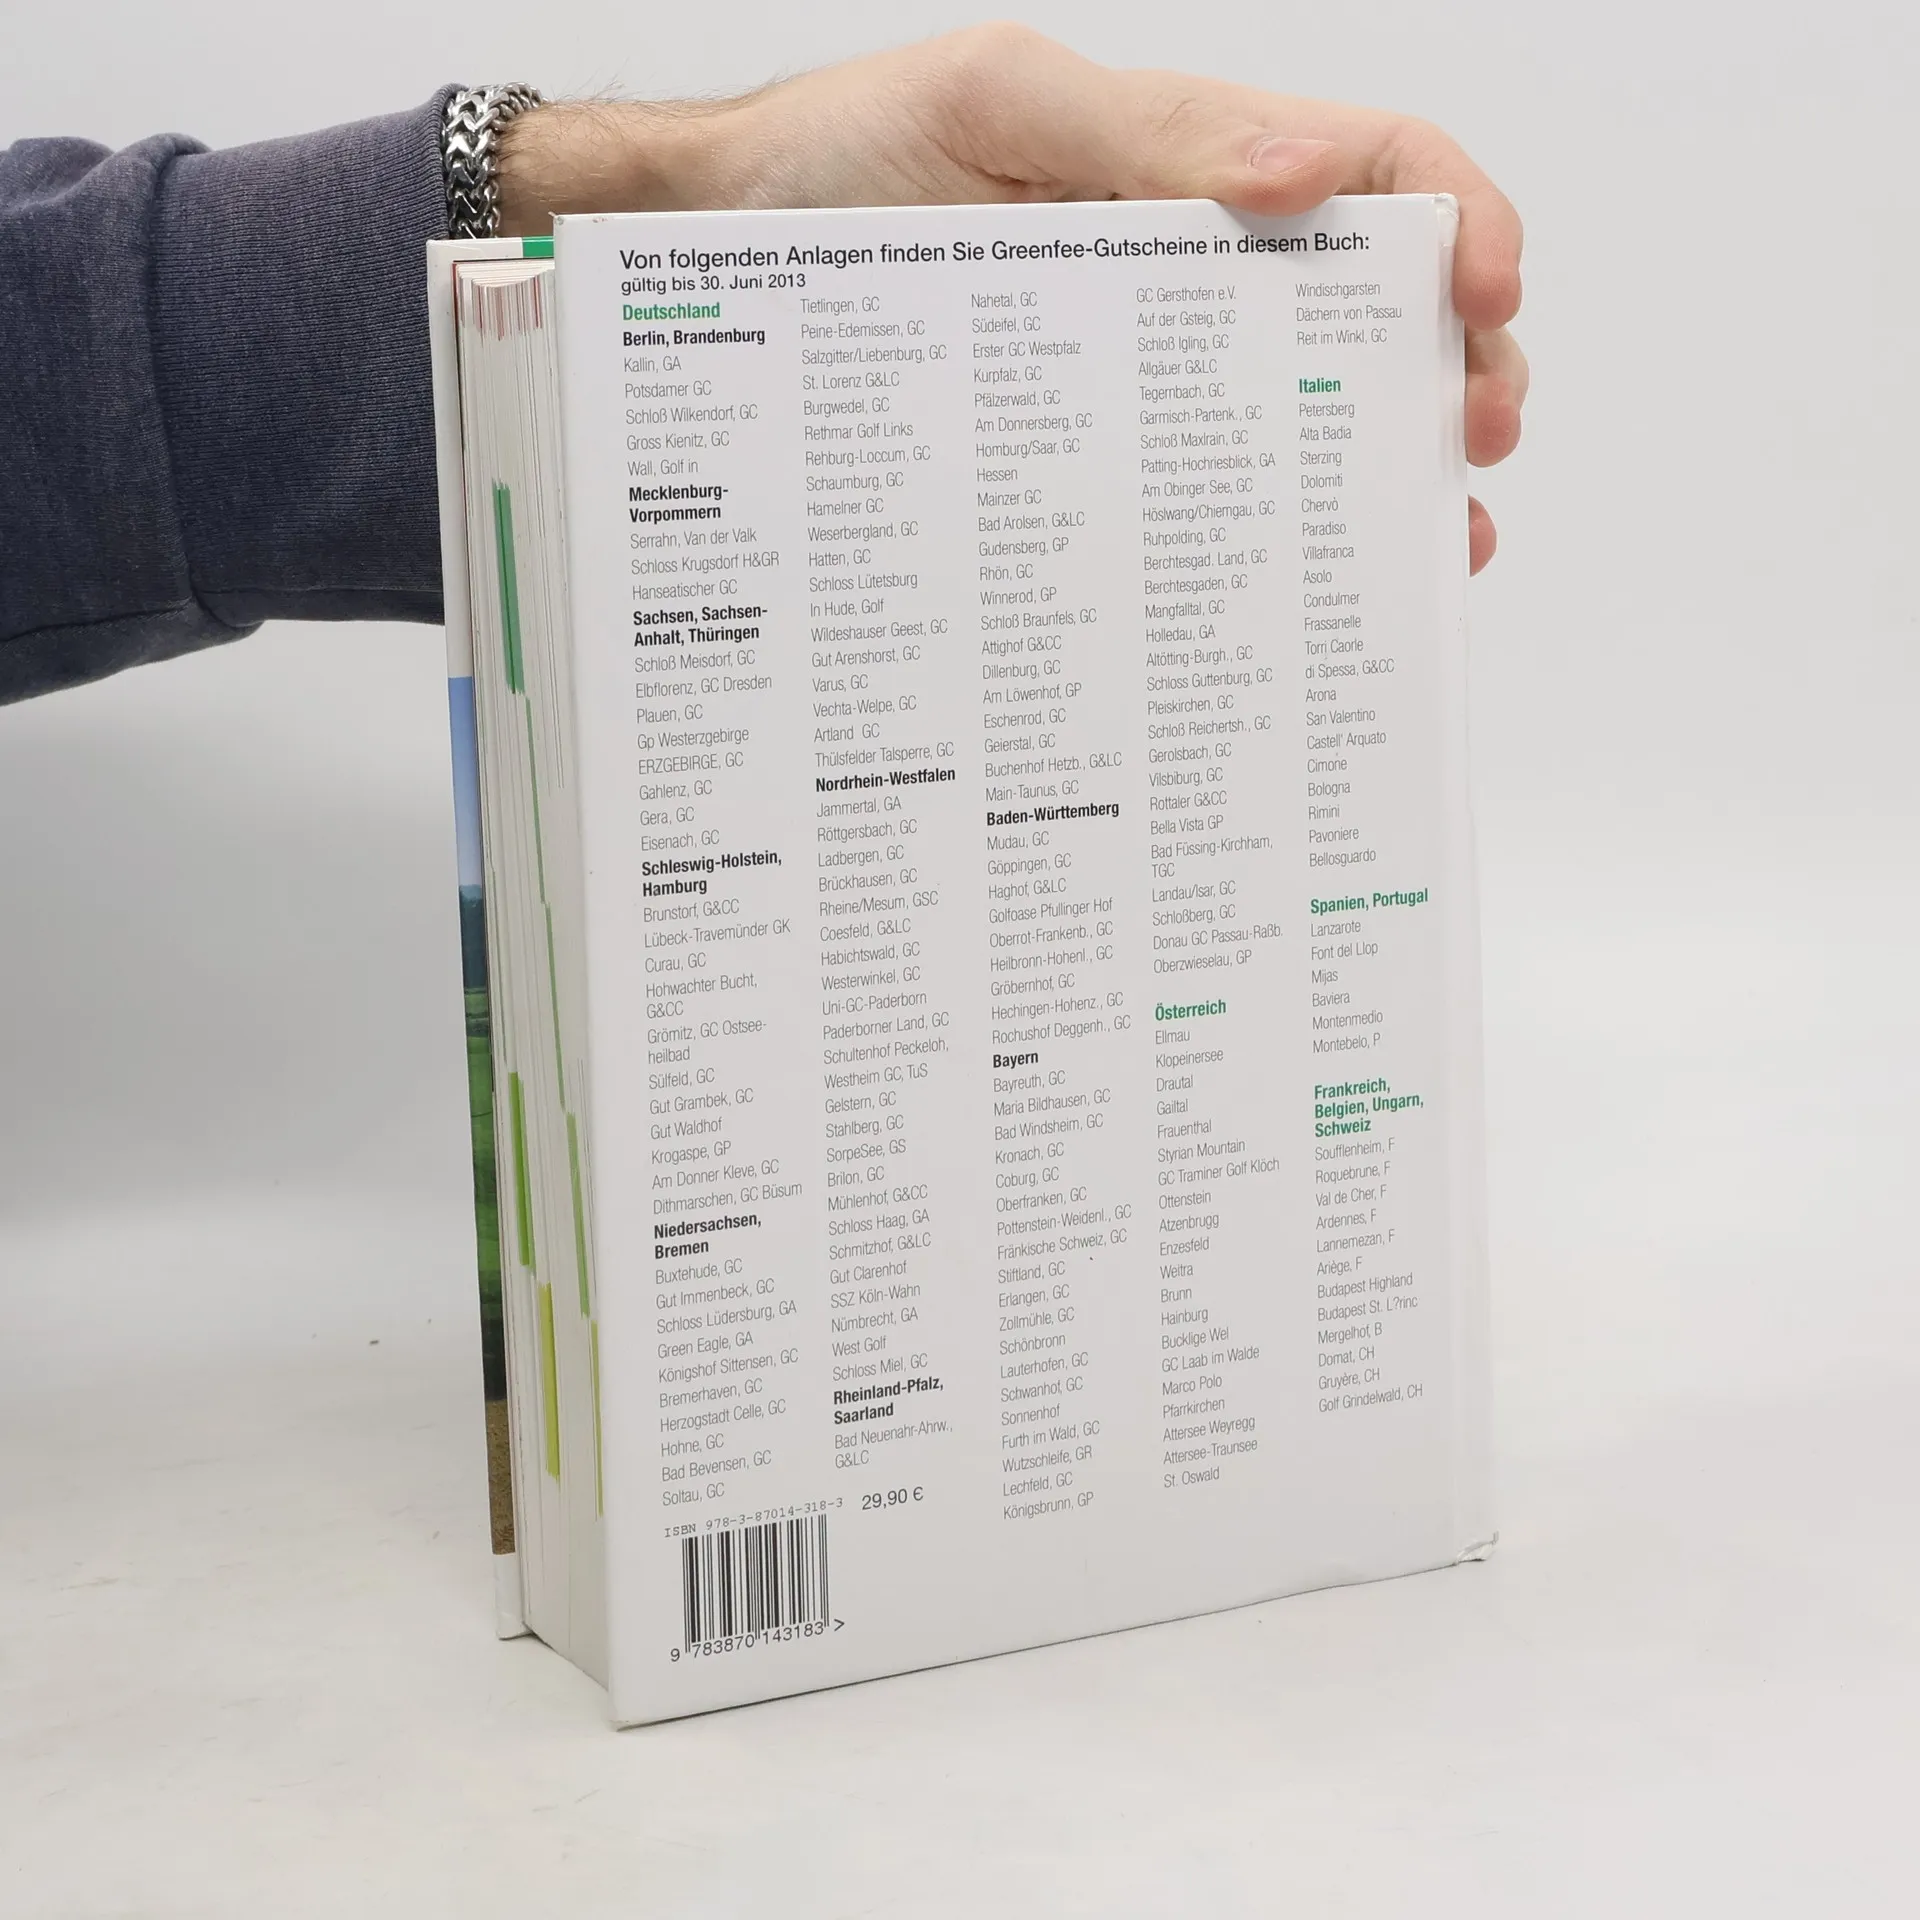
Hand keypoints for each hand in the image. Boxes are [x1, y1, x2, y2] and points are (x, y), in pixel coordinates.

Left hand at [497, 24, 1525, 570]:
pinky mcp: (1087, 467)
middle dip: (1456, 371)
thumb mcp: (995, 107)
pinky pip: (1200, 504)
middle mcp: (1188, 277)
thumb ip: (1148, 133)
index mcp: (1189, 166)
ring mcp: (1142, 382)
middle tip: (1473, 447)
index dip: (1463, 219)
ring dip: (1388, 480)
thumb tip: (1303, 175)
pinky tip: (1308, 597)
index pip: (1375, 173)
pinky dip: (1272, 551)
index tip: (1491, 296)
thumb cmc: (837, 164)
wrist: (715, 262)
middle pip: (1373, 315)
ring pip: (1306, 424)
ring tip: (1431, 546)